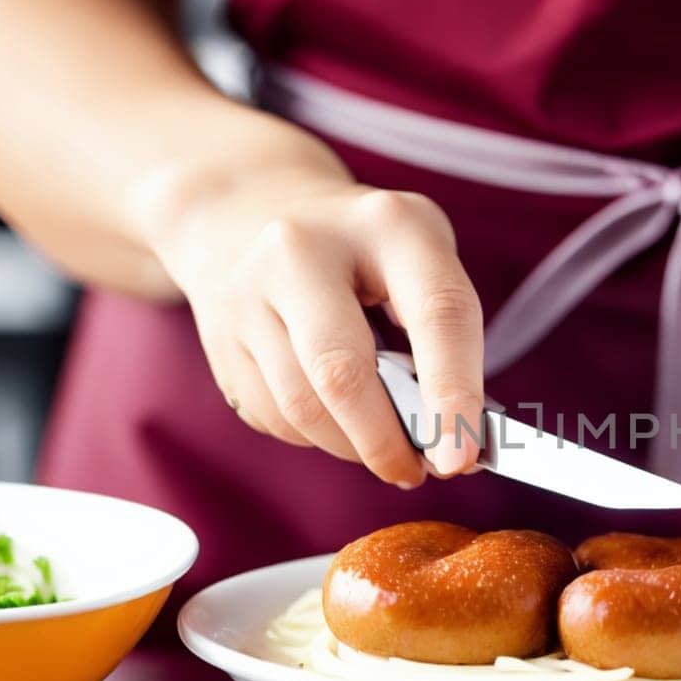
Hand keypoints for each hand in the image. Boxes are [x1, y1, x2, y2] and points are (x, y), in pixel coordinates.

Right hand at [153, 170, 483, 486]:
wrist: (245, 210)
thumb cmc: (361, 249)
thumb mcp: (417, 258)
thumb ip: (444, 335)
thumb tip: (456, 436)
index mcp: (386, 224)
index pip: (436, 313)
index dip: (454, 393)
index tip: (460, 455)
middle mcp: (306, 249)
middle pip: (343, 372)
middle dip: (385, 441)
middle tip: (414, 471)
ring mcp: (250, 291)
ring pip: (303, 407)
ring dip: (350, 446)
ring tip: (380, 448)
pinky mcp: (220, 336)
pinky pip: (274, 415)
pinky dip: (313, 435)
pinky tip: (331, 418)